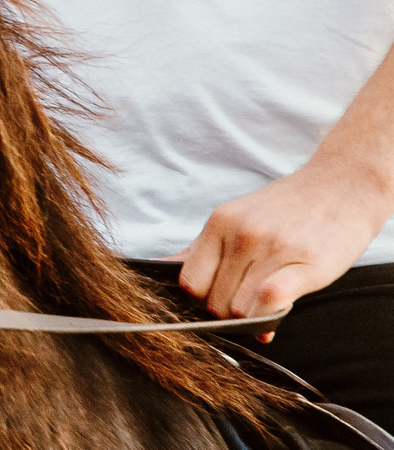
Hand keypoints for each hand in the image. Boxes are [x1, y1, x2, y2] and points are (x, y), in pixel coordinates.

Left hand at [175, 158, 393, 330]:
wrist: (343, 186)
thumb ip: (203, 248)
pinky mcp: (306, 264)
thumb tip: (160, 268)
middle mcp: (241, 235)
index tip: (220, 301)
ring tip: (268, 304)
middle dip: (230, 313)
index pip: (190, 282)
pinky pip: (270, 300)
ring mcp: (272, 248)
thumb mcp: (237, 218)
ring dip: (253, 317)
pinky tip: (274, 318)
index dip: (202, 301)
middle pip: (215, 301)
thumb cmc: (290, 208)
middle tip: (250, 304)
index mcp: (219, 223)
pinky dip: (268, 317)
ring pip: (241, 308)